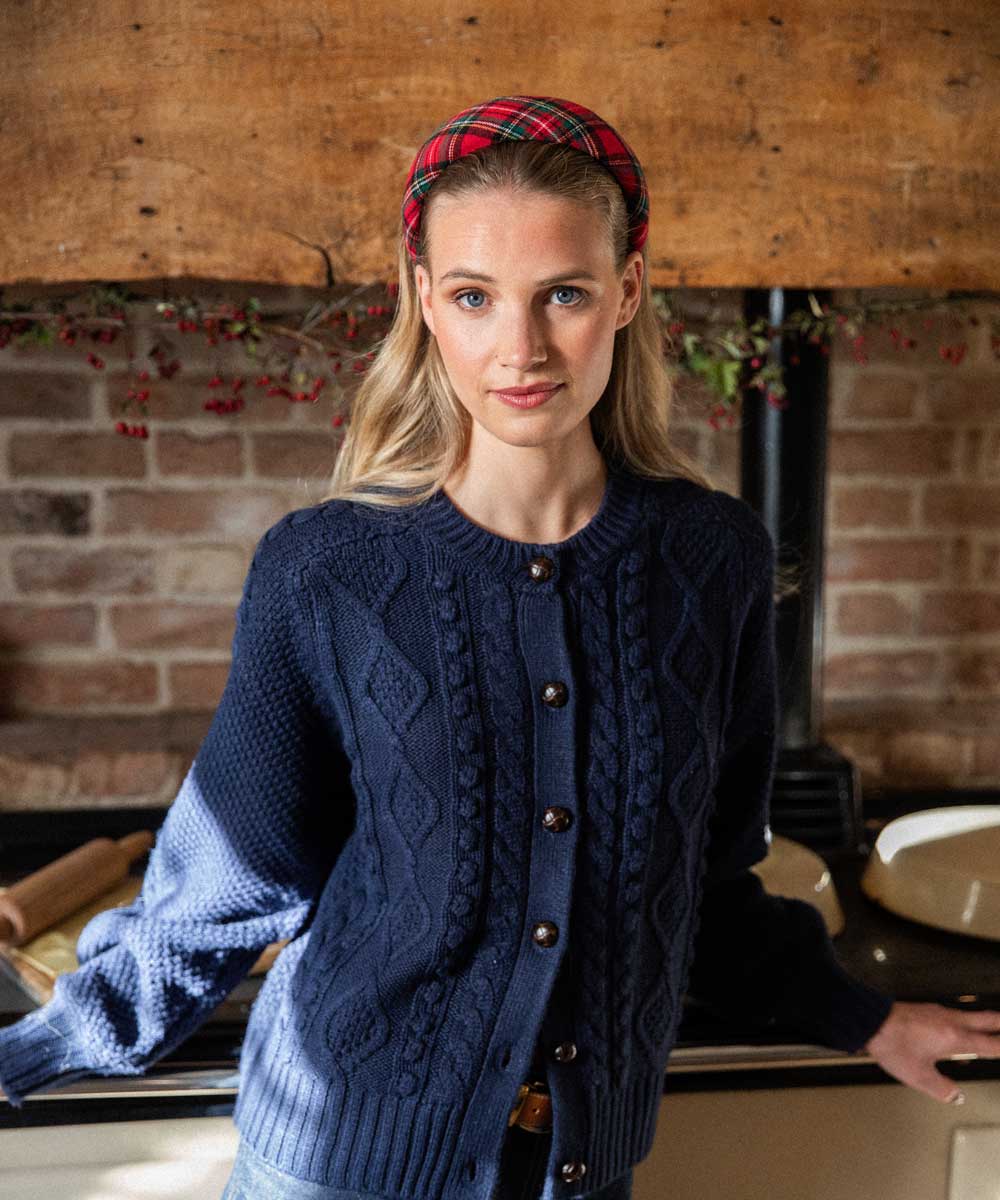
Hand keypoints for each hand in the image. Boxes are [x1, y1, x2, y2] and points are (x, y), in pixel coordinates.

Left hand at [864, 1000, 999, 1102]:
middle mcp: (949, 1021)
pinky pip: (954, 1013)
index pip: (990, 1044)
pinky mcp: (926, 1009)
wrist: (871, 1020)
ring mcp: (937, 1012)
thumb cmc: (891, 1043)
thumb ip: (942, 1089)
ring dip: (985, 1019)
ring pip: (970, 1014)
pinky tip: (958, 1023)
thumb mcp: (919, 1076)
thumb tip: (955, 1095)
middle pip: (985, 1020)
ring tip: (992, 1023)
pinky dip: (966, 1018)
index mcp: (954, 1038)